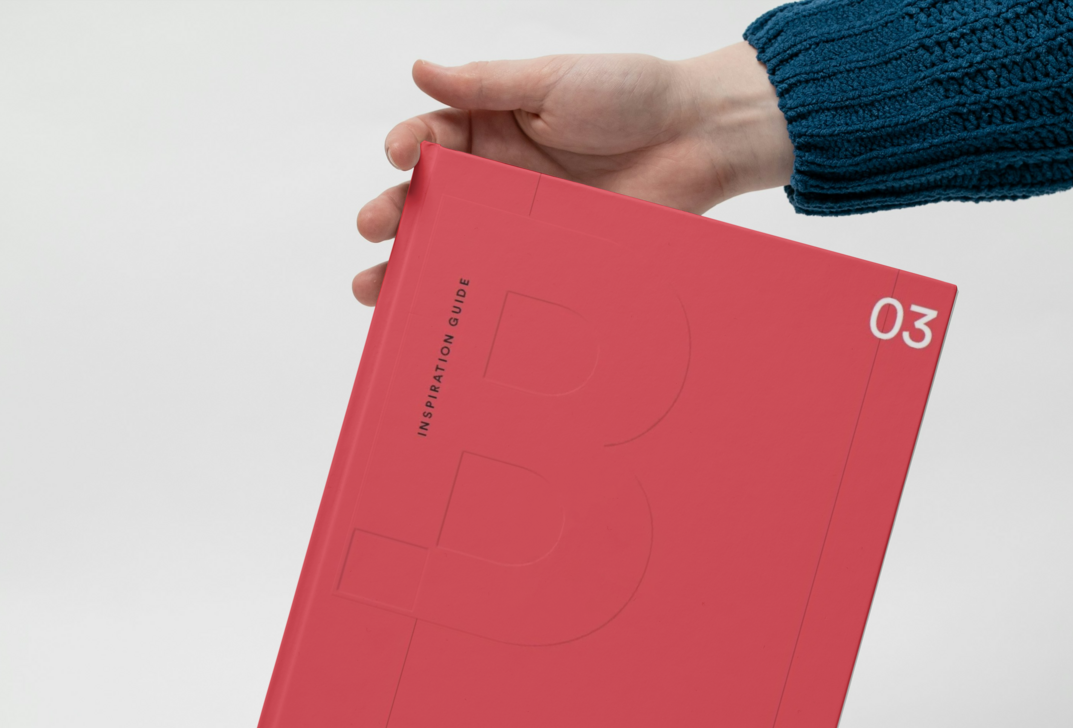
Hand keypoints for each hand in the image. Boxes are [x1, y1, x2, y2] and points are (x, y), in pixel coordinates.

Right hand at [352, 43, 792, 304]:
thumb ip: (486, 84)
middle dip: (394, 214)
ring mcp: (523, 223)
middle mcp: (498, 177)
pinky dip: (475, 296)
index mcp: (492, 127)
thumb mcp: (553, 80)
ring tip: (378, 286)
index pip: (432, 138)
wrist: (699, 138)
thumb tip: (421, 70)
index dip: (408, 147)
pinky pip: (507, 280)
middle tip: (373, 227)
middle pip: (431, 200)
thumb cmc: (632, 94)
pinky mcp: (552, 259)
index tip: (400, 155)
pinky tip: (448, 312)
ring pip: (458, 246)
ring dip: (415, 264)